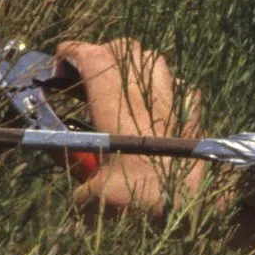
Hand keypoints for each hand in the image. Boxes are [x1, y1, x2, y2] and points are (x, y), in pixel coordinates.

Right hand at [53, 39, 204, 218]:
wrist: (197, 205)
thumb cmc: (145, 198)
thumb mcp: (96, 198)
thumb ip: (77, 192)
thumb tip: (73, 193)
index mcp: (115, 106)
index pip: (91, 55)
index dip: (70, 53)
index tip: (57, 69)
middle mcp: (144, 95)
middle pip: (123, 48)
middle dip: (101, 55)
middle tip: (87, 81)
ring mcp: (173, 100)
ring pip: (153, 59)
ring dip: (134, 66)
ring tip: (121, 89)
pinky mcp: (193, 113)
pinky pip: (179, 85)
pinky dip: (166, 88)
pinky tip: (157, 106)